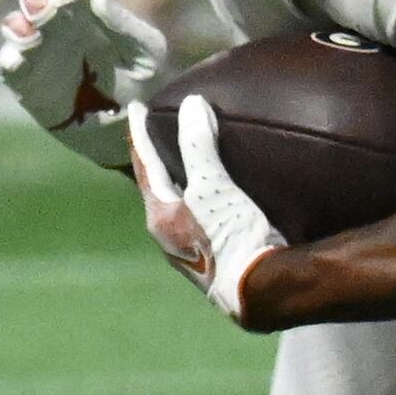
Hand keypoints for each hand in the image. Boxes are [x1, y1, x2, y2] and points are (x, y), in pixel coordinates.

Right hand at [0, 0, 166, 172]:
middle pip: (38, 2)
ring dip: (16, 25)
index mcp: (87, 13)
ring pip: (17, 29)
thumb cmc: (142, 84)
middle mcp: (58, 27)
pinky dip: (9, 59)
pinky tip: (17, 58)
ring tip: (25, 30)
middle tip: (40, 3)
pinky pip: (10, 67)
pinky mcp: (26, 83)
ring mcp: (39, 53)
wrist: (130, 130)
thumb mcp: (145, 52)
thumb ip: (123, 24)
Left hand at [126, 94, 281, 321]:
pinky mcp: (213, 255)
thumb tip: (192, 104)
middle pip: (156, 186)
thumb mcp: (213, 187)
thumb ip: (198, 146)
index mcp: (160, 217)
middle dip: (155, 159)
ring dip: (178, 178)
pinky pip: (199, 214)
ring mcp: (190, 248)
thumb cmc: (231, 238)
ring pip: (177, 203)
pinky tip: (218, 192)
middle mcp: (168, 235)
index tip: (134, 108)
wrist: (261, 290)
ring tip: (184, 158)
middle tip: (153, 131)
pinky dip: (200, 194)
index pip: (145, 165)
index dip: (140, 134)